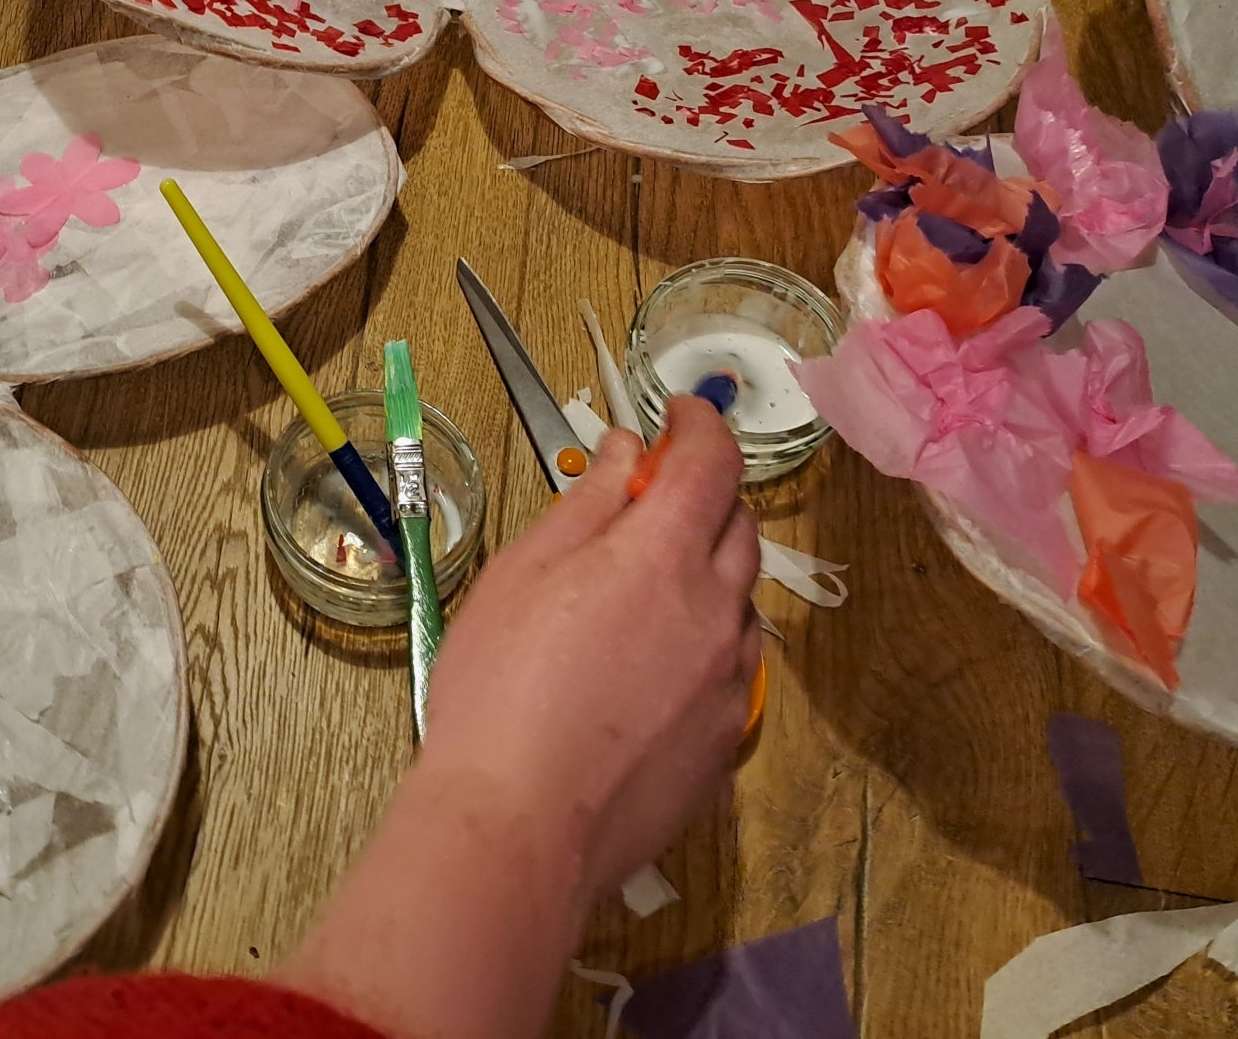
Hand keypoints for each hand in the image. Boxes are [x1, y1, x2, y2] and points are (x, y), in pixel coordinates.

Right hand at [277, 396, 757, 1038]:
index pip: (712, 462)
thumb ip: (587, 503)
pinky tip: (644, 670)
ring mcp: (729, 681)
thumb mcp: (523, 573)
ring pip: (738, 601)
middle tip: (645, 499)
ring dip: (704, 574)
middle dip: (700, 497)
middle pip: (737, 526)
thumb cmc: (500, 691)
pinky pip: (731, 668)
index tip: (678, 413)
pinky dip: (703, 644)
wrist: (518, 823)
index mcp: (663, 556)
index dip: (700, 424)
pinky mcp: (726, 742)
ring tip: (634, 596)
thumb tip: (624, 452)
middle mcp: (716, 611)